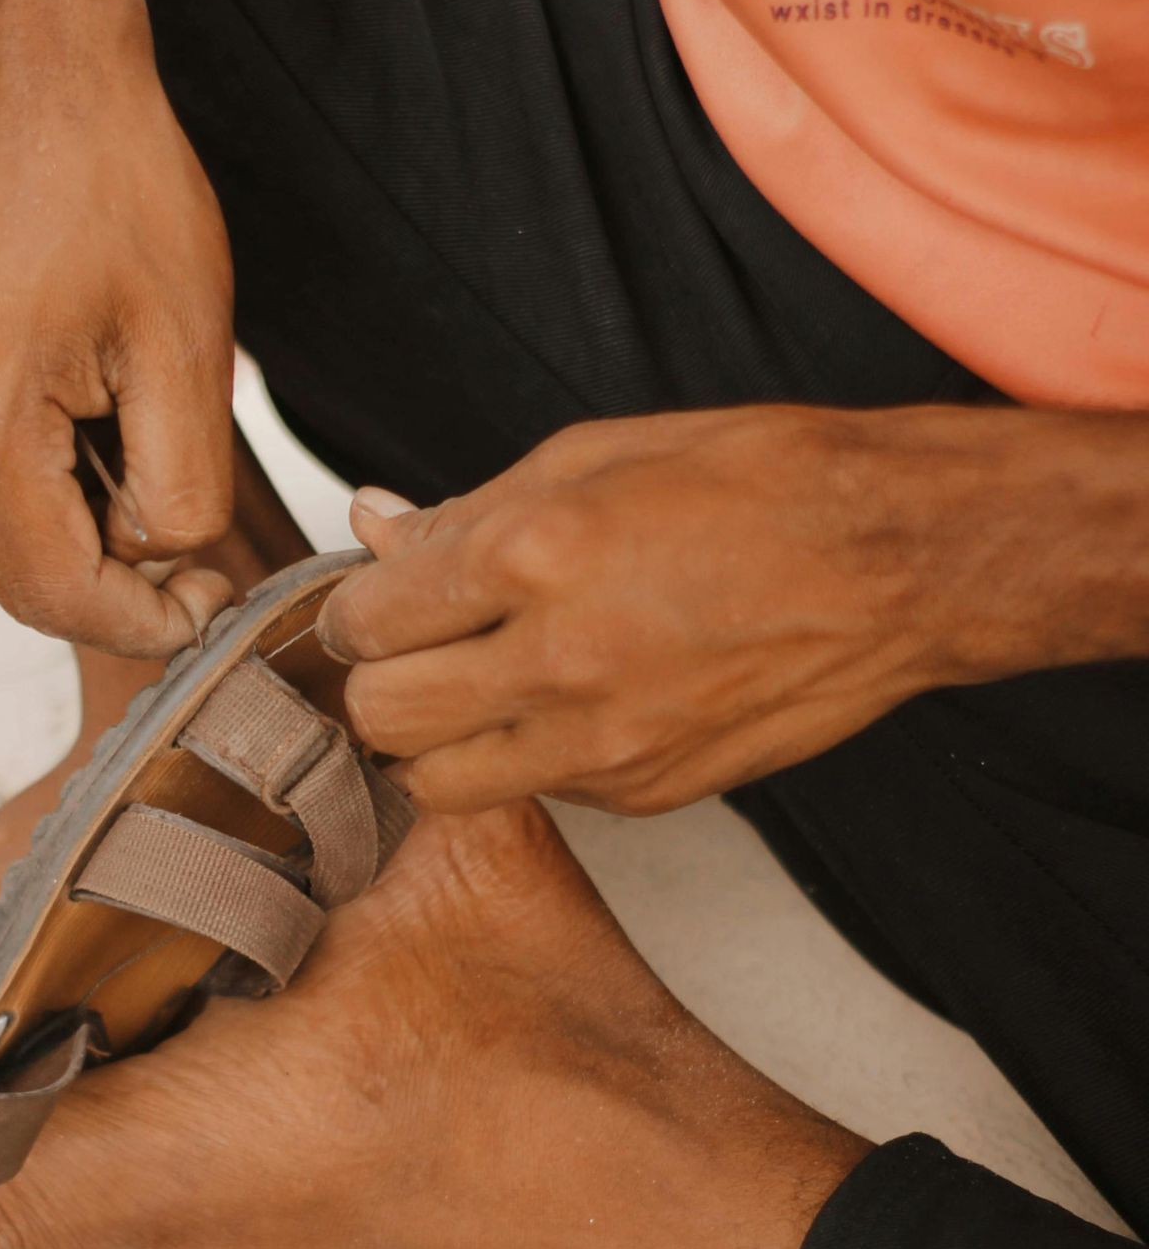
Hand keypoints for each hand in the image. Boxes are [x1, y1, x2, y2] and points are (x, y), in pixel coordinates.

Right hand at [0, 24, 236, 656]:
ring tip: (138, 447)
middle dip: (117, 590)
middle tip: (200, 560)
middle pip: (20, 585)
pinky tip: (85, 425)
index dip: (146, 624)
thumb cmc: (122, 195)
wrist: (45, 94)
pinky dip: (42, 494)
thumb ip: (182, 490)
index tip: (211, 602)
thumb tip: (167, 567)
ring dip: (81, 537)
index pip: (58, 595)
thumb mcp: (189, 351)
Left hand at [318, 404, 1026, 815]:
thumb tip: (374, 527)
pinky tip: (562, 703)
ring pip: (437, 784)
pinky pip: (534, 794)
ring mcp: (603, 743)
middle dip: (375, 681)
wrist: (898, 562)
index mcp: (533, 555)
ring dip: (433, 741)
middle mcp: (558, 663)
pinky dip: (523, 757)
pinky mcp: (647, 792)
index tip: (369, 604)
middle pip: (381, 717)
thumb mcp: (595, 454)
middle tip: (407, 650)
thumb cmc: (760, 484)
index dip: (350, 612)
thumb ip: (468, 509)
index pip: (366, 622)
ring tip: (471, 688)